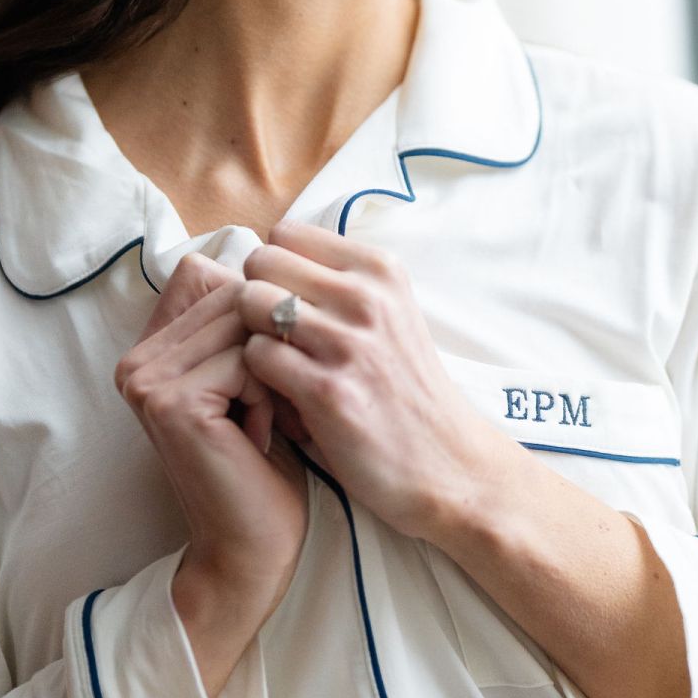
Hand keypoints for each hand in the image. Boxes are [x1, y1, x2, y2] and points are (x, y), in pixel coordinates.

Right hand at [115, 255, 309, 688]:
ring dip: (273, 371)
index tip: (262, 379)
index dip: (255, 316)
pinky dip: (269, 397)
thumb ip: (239, 320)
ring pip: (243, 322)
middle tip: (269, 408)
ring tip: (263, 423)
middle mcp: (135, 360)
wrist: (252, 547)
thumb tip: (258, 248)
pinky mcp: (169, 401)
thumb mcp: (251, 378)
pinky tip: (257, 440)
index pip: (211, 275)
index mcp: (149, 348)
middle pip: (231, 294)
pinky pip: (247, 360)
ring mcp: (145, 379)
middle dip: (270, 344)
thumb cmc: (265, 463)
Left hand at [235, 223, 510, 544]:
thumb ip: (339, 282)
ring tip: (275, 366)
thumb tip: (270, 254)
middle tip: (272, 338)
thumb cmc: (406, 390)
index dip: (274, 270)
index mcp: (380, 270)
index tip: (286, 305)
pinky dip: (257, 378)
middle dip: (255, 297)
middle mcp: (367, 297)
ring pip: (250, 303)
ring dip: (252, 336)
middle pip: (261, 261)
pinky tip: (281, 398)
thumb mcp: (392, 314)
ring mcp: (347, 343)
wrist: (447, 465)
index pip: (285, 233)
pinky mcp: (326, 391)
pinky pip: (254, 356)